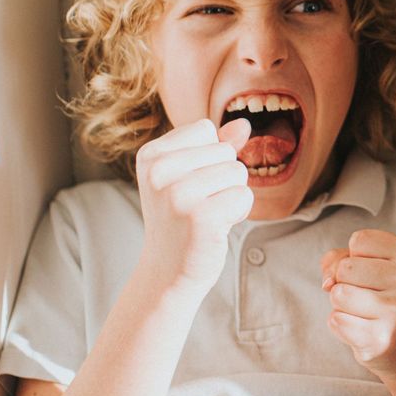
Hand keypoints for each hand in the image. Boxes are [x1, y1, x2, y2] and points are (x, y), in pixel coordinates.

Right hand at [135, 117, 253, 296]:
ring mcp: (179, 194)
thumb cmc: (182, 218)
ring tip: (205, 216)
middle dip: (223, 178)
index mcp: (151, 154)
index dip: (209, 156)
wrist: (168, 271)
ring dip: (231, 195)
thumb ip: (216, 145)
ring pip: (238, 171)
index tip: (188, 185)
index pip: (205, 128)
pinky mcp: (201, 217)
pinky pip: (244, 196)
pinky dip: (238, 212)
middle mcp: (159, 171)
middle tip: (197, 205)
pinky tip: (214, 228)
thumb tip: (244, 124)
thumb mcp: (190, 175)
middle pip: (225, 151)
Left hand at [320, 229, 395, 379]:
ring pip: (338, 294)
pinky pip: (336, 321)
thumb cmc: (390, 300)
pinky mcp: (381, 340)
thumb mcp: (376, 267)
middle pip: (345, 268)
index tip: (378, 274)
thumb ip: (341, 259)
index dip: (357, 257)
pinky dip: (343, 326)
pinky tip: (366, 331)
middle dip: (347, 282)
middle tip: (373, 298)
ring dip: (342, 306)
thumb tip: (327, 283)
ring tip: (368, 314)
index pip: (359, 240)